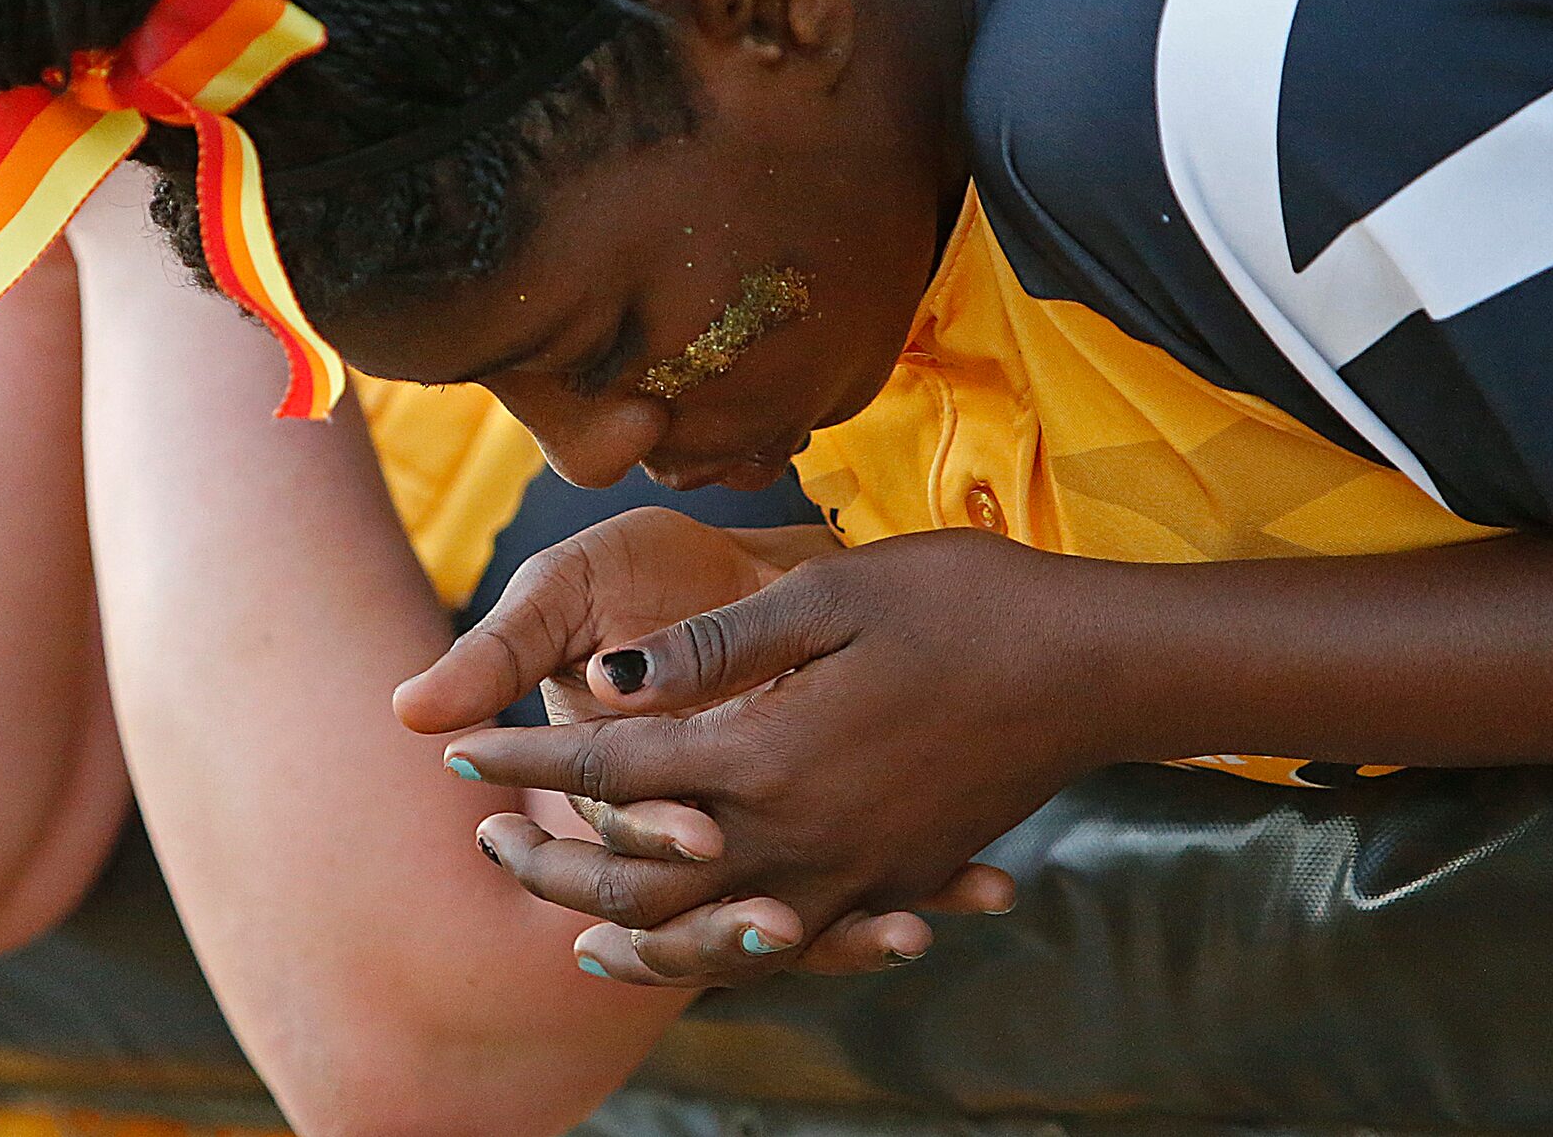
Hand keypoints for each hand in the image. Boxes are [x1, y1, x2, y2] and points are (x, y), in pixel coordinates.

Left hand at [424, 528, 1105, 986]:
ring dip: (628, 933)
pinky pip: (789, 945)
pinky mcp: (896, 886)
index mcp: (770, 756)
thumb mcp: (827, 599)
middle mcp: (801, 838)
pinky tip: (698, 942)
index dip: (526, 761)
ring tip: (568, 924)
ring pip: (710, 939)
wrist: (1097, 670)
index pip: (612, 769)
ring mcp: (853, 877)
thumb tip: (602, 681)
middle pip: (640, 880)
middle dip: (552, 861)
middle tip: (483, 840)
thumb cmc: (964, 607)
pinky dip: (724, 954)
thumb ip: (710, 647)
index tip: (454, 755)